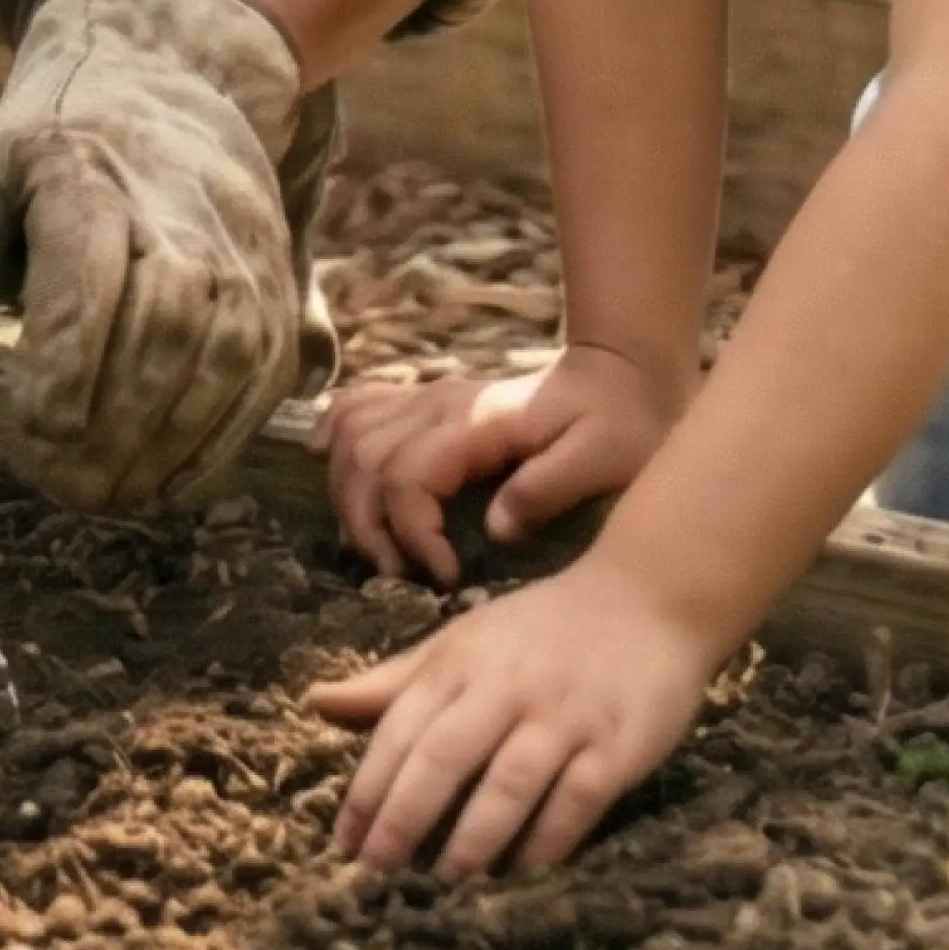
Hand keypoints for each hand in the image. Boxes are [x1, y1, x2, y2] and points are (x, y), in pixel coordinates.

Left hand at [0, 0, 304, 508]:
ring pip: (227, 352)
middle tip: (63, 485)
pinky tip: (163, 484)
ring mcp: (241, 246)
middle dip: (118, 419)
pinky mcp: (277, 285)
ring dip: (170, 442)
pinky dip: (217, 443)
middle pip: (167, 318)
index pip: (90, 268)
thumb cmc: (54, 142)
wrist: (170, 73)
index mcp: (88, 172)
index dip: (71, 358)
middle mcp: (181, 207)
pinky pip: (262, 376)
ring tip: (108, 496)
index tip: (37, 427)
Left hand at [311, 555, 721, 875]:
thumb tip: (316, 701)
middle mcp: (508, 685)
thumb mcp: (463, 641)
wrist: (648, 595)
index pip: (401, 729)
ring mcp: (565, 714)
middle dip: (403, 819)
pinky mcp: (617, 743)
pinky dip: (547, 838)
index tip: (343, 843)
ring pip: (507, 782)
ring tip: (445, 880)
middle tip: (376, 874)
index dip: (368, 789)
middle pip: (443, 756)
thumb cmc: (542, 629)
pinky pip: (577, 800)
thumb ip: (395, 680)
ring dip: (471, 838)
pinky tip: (521, 869)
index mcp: (462, 659)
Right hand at [325, 344, 683, 582]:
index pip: (408, 476)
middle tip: (404, 576)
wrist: (620, 373)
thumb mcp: (604, 457)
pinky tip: (327, 462)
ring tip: (380, 547)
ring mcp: (429, 398)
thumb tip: (495, 529)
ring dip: (347, 494)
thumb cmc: (620, 420)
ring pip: (350, 434)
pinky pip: (359, 406)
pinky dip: (334, 434)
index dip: (411, 533)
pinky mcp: (427, 402)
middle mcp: (440, 403)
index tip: (446, 576)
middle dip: (369, 527)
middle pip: (364, 460)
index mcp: (475, 422)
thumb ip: (548, 488)